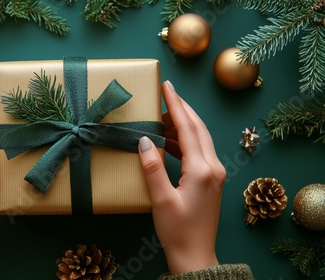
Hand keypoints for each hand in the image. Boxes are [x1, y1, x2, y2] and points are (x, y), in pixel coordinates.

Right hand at [138, 81, 224, 274]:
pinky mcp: (210, 181)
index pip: (187, 129)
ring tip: (162, 117)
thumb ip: (152, 167)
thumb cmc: (177, 231)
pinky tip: (169, 142)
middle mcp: (213, 167)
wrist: (195, 256)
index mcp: (202, 169)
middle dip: (182, 109)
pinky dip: (184, 141)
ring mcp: (214, 174)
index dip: (176, 106)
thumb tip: (144, 140)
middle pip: (198, 129)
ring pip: (200, 139)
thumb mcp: (160, 199)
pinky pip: (199, 152)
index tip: (167, 86)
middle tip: (166, 94)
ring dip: (183, 125)